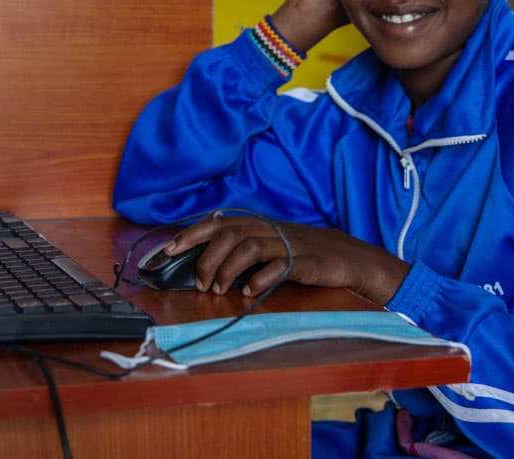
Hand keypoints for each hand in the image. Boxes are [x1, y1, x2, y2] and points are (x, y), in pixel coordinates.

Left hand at [163, 213, 409, 306]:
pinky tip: (250, 292)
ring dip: (228, 270)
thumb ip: (240, 250)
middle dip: (207, 258)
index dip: (191, 234)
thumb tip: (203, 264)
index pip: (217, 222)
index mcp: (257, 225)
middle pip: (229, 234)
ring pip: (249, 247)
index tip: (168, 249)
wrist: (345, 257)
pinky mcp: (304, 261)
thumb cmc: (299, 254)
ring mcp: (287, 244)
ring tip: (219, 290)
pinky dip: (260, 279)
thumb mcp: (268, 246)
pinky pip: (279, 266)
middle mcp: (269, 230)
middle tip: (200, 283)